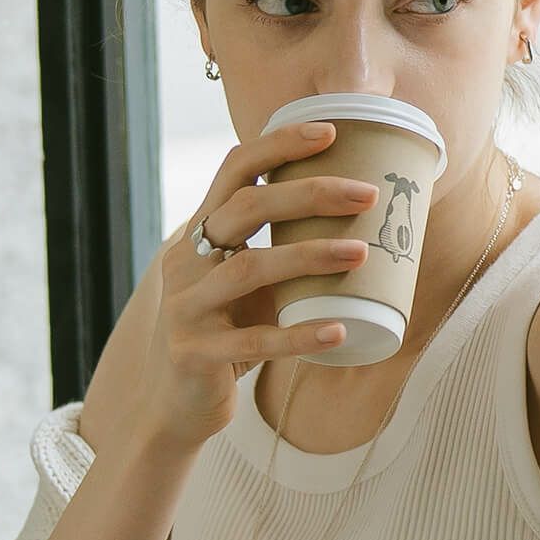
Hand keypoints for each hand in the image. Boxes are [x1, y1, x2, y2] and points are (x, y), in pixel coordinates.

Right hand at [142, 120, 381, 450]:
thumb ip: (272, 251)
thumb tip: (351, 216)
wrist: (172, 407)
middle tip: (366, 195)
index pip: (234, 170)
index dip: (278, 144)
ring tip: (361, 253)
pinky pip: (256, 342)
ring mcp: (186, 309)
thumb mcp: (238, 285)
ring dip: (311, 256)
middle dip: (311, 193)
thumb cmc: (222, 337)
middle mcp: (185, 263)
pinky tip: (339, 330)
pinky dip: (300, 335)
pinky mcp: (196, 355)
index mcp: (197, 236)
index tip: (329, 132)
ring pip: (251, 269)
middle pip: (246, 207)